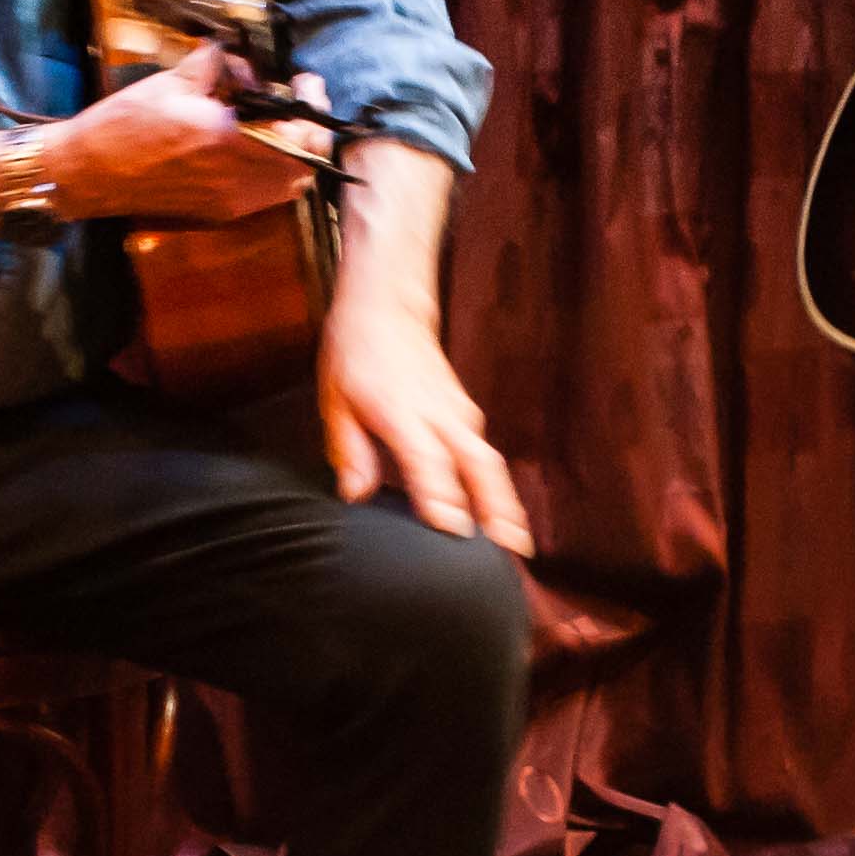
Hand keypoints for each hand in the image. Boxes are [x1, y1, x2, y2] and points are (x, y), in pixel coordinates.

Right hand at [46, 45, 318, 224]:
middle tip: (297, 102)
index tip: (306, 82)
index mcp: (230, 142)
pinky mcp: (219, 213)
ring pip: (290, 184)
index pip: (302, 135)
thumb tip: (242, 59)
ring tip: (277, 123)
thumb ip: (217, 64)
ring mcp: (230, 203)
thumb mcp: (174, 80)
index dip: (314, 106)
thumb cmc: (126, 124)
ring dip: (295, 154)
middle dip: (310, 131)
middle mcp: (238, 180)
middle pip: (306, 165)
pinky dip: (273, 170)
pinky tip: (253, 145)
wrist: (89, 173)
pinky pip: (266, 195)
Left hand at [321, 291, 531, 552]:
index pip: (428, 460)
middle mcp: (438, 413)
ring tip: (518, 544)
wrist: (387, 306)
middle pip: (477, 465)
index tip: (455, 531)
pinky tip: (501, 515)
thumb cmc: (356, 352)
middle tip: (512, 550)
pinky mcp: (465, 413)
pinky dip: (496, 486)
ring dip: (505, 502)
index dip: (442, 496)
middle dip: (496, 508)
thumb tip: (355, 493)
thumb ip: (349, 450)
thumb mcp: (336, 400)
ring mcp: (457, 412)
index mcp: (401, 410)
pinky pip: (485, 455)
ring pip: (489, 462)